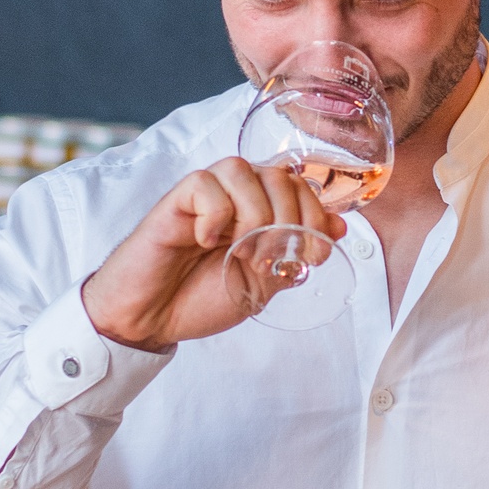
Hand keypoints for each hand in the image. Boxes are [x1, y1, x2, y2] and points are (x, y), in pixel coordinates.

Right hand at [81, 158, 344, 350]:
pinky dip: (215, 215)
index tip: (314, 256)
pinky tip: (205, 241)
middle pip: (279, 175)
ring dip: (254, 215)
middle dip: (290, 220)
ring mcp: (205, 194)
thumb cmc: (199, 298)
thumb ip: (295, 256)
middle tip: (271, 261)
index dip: (316, 217)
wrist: (150, 317)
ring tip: (240, 253)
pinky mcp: (175, 200)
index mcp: (259, 209)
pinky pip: (205, 185)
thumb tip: (338, 228)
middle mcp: (234, 194)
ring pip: (243, 171)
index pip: (301, 187)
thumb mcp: (262, 285)